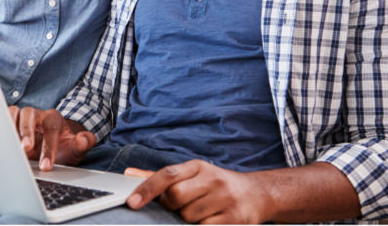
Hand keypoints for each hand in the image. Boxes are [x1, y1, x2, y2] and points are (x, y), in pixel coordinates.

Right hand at [8, 106, 95, 170]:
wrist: (54, 146)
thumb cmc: (63, 147)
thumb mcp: (75, 148)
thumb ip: (83, 143)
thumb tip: (84, 139)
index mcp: (54, 118)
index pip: (51, 129)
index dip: (48, 148)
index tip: (46, 165)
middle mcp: (37, 115)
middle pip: (29, 114)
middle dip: (26, 131)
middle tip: (25, 149)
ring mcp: (22, 118)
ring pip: (14, 113)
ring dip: (10, 128)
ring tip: (9, 146)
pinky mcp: (10, 123)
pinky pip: (2, 119)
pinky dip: (0, 129)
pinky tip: (0, 144)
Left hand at [125, 160, 270, 223]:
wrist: (257, 193)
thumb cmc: (218, 185)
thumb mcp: (193, 174)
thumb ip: (162, 177)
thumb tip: (130, 174)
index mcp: (199, 166)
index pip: (168, 174)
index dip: (147, 188)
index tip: (132, 203)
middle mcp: (213, 179)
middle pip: (176, 197)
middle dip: (172, 207)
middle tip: (179, 208)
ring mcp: (225, 199)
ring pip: (189, 217)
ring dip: (187, 220)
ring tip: (199, 213)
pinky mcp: (234, 219)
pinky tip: (208, 221)